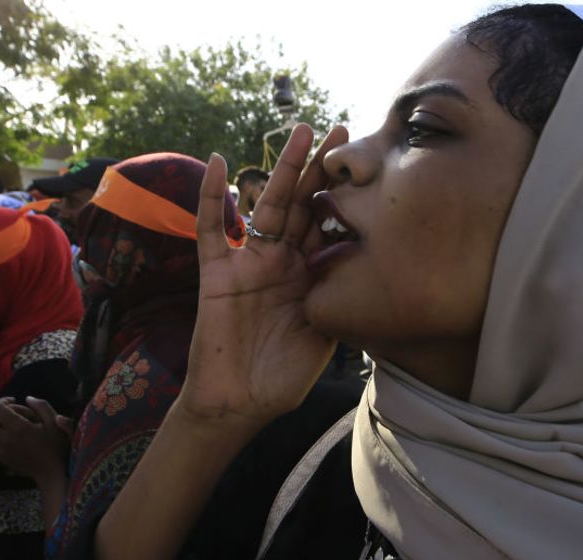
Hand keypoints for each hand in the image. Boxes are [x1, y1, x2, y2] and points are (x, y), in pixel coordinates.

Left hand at [0, 396, 73, 483]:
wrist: (52, 472)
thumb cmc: (56, 446)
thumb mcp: (54, 422)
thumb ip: (41, 406)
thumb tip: (27, 399)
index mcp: (18, 428)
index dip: (2, 401)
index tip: (13, 401)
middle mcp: (4, 439)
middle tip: (6, 412)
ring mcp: (0, 450)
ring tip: (8, 424)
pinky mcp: (0, 458)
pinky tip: (10, 436)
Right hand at [176, 124, 348, 432]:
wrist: (237, 405)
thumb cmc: (281, 379)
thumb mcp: (324, 338)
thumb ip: (339, 303)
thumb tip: (372, 273)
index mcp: (310, 277)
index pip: (329, 226)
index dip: (345, 196)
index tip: (368, 163)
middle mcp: (281, 263)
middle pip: (304, 205)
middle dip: (321, 169)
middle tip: (342, 131)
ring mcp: (249, 264)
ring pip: (268, 206)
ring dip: (284, 169)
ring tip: (301, 132)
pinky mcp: (217, 275)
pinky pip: (211, 230)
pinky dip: (211, 197)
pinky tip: (217, 162)